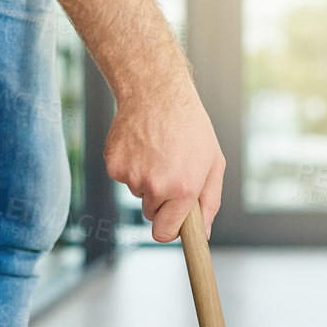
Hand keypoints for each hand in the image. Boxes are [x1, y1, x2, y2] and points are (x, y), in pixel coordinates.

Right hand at [104, 68, 224, 242]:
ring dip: (146, 178)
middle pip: (151, 213)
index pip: (164, 233)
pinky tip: (141, 145)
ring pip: (138, 192)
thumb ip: (210, 201)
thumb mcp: (213, 162)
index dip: (167, 231)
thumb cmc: (191, 128)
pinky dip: (130, 165)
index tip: (170, 224)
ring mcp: (132, 176)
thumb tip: (204, 232)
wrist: (156, 92)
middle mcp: (156, 186)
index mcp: (183, 189)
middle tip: (169, 168)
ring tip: (157, 150)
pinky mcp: (113, 165)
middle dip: (160, 199)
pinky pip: (122, 177)